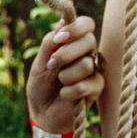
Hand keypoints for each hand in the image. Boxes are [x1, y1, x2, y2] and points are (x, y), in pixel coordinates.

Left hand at [27, 15, 103, 135]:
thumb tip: (63, 23)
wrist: (42, 113)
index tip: (58, 39)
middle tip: (52, 65)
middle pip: (89, 40)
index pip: (86, 24)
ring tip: (59, 83)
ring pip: (87, 63)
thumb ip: (50, 43)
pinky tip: (65, 95)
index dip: (75, 28)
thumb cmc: (41, 86)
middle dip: (65, 53)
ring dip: (66, 75)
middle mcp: (86, 53)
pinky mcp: (96, 89)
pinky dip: (70, 91)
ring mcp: (93, 70)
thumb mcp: (39, 63)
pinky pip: (87, 84)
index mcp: (73, 43)